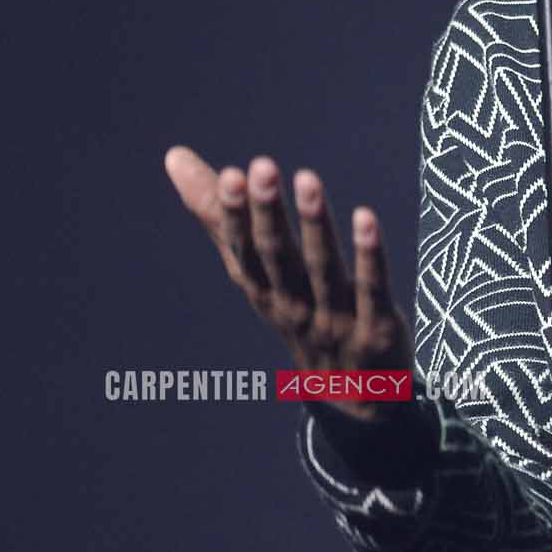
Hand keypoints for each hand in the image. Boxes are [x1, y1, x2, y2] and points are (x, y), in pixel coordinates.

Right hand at [162, 146, 412, 421]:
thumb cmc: (298, 311)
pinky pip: (373, 289)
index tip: (229, 174)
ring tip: (308, 178)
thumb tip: (174, 156)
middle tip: (260, 166)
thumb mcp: (257, 269)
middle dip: (267, 213)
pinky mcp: (377, 328)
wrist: (354, 394)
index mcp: (262, 290)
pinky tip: (366, 218)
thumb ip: (220, 215)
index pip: (243, 250)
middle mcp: (293, 305)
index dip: (236, 215)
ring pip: (322, 270)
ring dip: (314, 225)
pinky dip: (368, 257)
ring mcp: (334, 320)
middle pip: (277, 257)